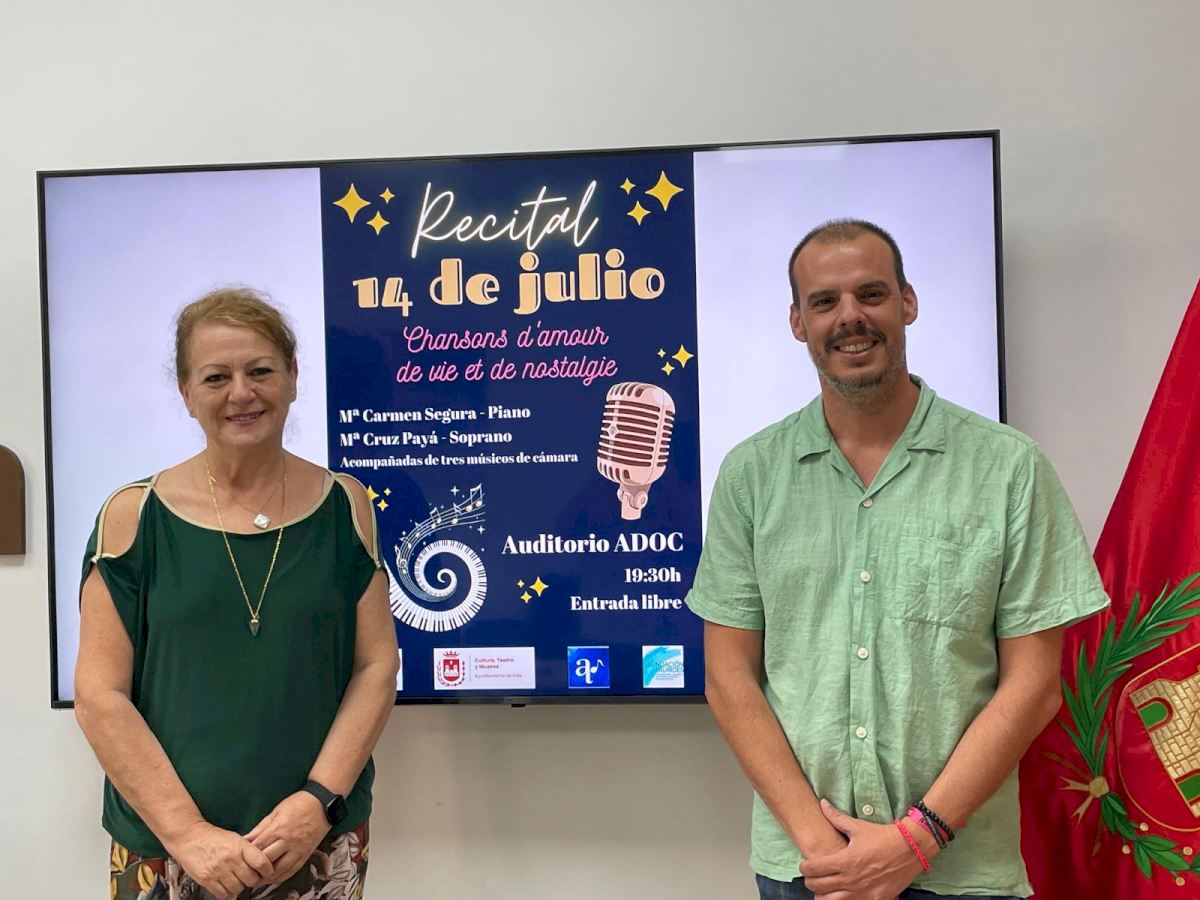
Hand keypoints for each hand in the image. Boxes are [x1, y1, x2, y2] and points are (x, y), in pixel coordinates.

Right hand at [166, 821, 273, 898]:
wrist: (189, 837)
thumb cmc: (213, 837)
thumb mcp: (235, 838)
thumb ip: (248, 850)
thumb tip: (262, 862)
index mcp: (240, 846)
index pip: (261, 862)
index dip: (267, 870)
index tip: (267, 871)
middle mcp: (230, 859)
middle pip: (251, 879)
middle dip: (252, 880)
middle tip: (249, 877)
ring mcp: (218, 870)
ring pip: (238, 889)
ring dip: (239, 887)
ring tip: (235, 880)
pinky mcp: (206, 879)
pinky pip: (223, 894)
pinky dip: (227, 893)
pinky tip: (226, 885)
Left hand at [245, 790, 331, 883]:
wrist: (323, 804)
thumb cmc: (298, 804)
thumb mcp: (277, 811)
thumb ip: (261, 827)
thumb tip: (245, 839)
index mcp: (279, 828)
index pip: (259, 846)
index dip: (247, 854)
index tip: (240, 858)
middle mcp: (288, 841)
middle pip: (267, 860)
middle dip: (255, 867)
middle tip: (245, 871)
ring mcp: (298, 849)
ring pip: (279, 869)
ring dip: (267, 876)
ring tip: (257, 879)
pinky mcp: (306, 854)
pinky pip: (292, 870)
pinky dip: (281, 877)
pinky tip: (273, 879)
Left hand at [798, 800, 932, 899]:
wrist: (911, 849)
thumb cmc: (883, 836)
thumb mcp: (858, 826)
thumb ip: (836, 817)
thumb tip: (822, 803)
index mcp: (845, 860)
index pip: (813, 869)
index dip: (805, 867)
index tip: (806, 865)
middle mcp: (851, 879)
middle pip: (818, 887)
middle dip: (811, 881)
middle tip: (813, 876)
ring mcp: (863, 893)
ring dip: (823, 896)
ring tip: (825, 889)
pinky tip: (843, 894)